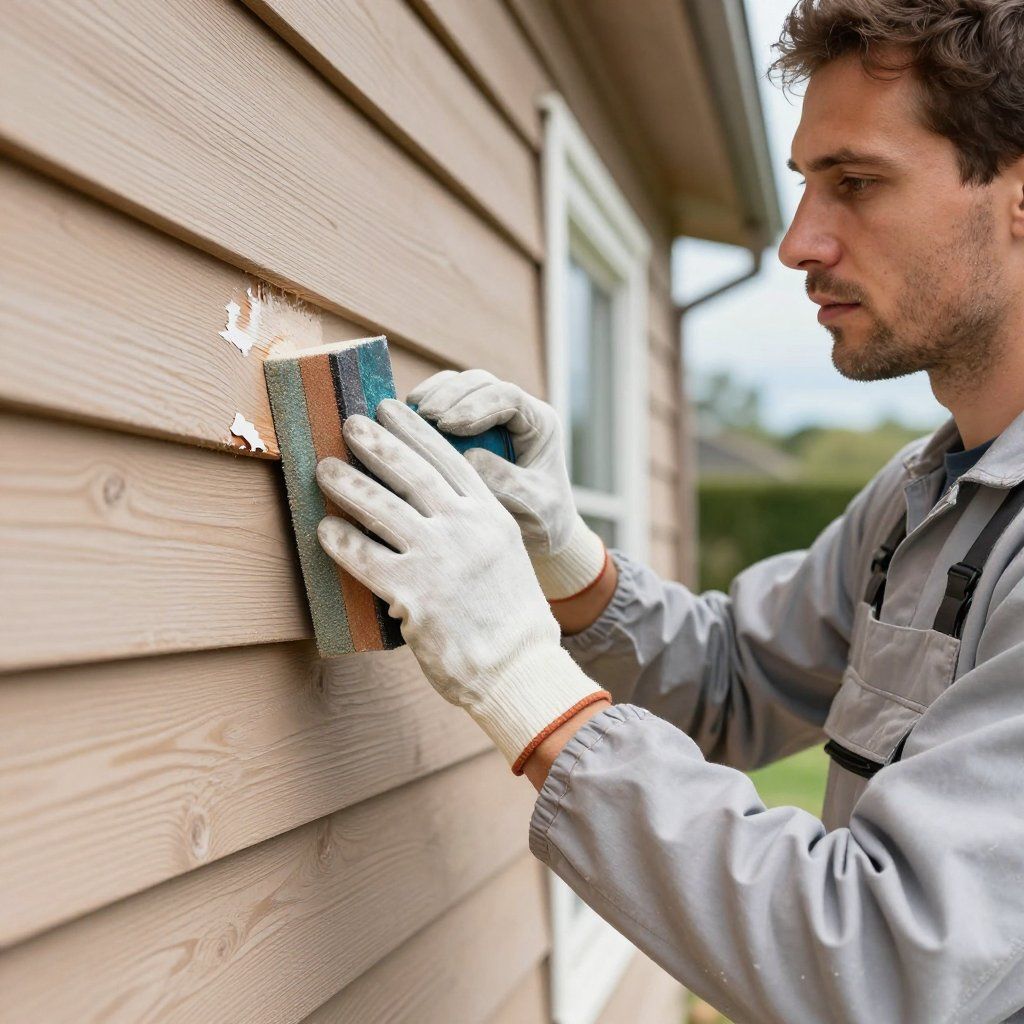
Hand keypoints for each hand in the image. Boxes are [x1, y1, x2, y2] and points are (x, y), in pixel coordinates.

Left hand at [315, 399, 608, 772]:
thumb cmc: (511, 618)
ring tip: (323, 468)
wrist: (518, 668)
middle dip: (376, 443)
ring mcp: (439, 558)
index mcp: (492, 515)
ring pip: (381, 507)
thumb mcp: (505, 556)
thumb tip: (430, 507)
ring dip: (347, 483)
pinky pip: (365, 557)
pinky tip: (324, 527)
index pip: (449, 458)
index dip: (416, 430)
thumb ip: (473, 526)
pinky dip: (340, 540)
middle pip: (411, 472)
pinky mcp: (414, 593)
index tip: (392, 408)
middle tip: (350, 422)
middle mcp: (466, 528)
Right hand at [406, 369, 606, 599]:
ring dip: (434, 396)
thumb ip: (505, 480)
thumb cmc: (542, 518)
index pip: (508, 397)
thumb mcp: (532, 504)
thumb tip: (468, 457)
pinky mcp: (467, 423)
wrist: (538, 531)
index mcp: (538, 423)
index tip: (449, 426)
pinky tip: (406, 423)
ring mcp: (489, 413)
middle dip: (449, 395)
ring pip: (459, 386)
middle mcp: (515, 411)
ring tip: (412, 414)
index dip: (476, 404)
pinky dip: (424, 408)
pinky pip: (444, 402)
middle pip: (479, 383)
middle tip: (425, 415)